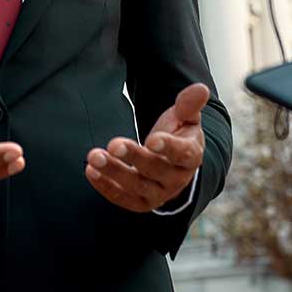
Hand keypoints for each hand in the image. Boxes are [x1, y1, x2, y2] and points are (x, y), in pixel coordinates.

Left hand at [86, 84, 208, 212]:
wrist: (171, 163)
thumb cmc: (177, 134)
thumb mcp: (184, 118)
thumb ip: (189, 104)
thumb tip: (200, 88)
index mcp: (191, 156)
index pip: (182, 154)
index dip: (168, 147)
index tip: (152, 139)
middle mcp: (177, 179)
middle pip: (155, 170)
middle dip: (134, 157)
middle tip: (113, 145)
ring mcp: (159, 193)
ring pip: (137, 187)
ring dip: (114, 172)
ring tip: (94, 156)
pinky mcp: (141, 203)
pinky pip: (123, 199)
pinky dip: (106, 187)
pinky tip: (90, 171)